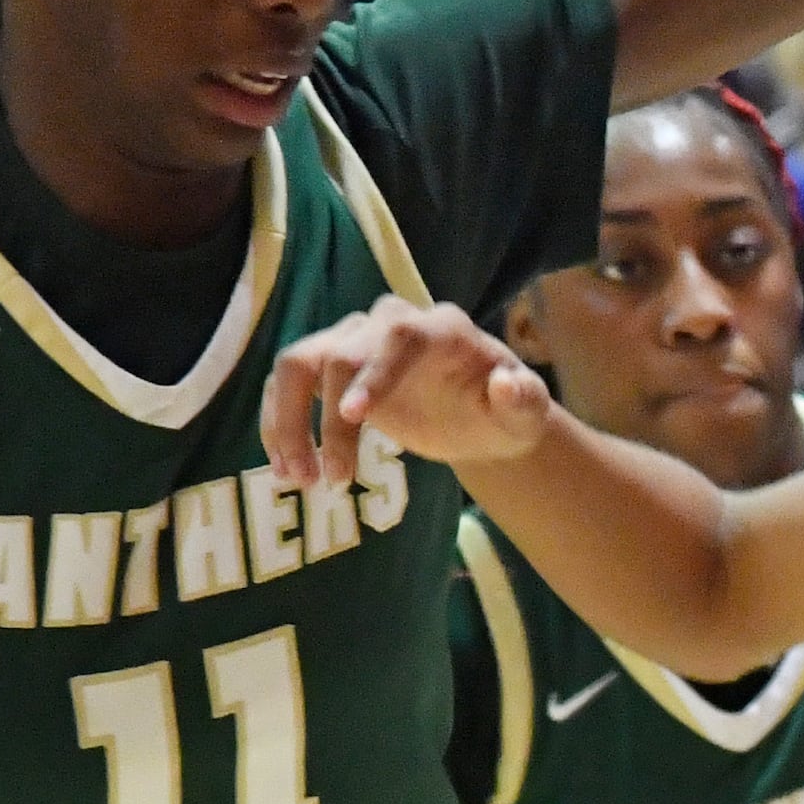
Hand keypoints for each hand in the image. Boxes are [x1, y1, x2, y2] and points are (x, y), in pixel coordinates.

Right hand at [263, 296, 557, 487]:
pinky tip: (288, 470)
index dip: (372, 373)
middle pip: (339, 353)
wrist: (479, 419)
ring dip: (288, 420)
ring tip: (298, 478)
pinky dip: (279, 424)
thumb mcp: (525, 415)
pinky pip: (288, 385)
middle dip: (326, 417)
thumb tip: (507, 386)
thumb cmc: (504, 413)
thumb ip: (524, 400)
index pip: (398, 337)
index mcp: (440, 329)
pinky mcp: (330, 368)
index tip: (352, 418)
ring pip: (299, 363)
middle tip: (331, 479)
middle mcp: (390, 324)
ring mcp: (355, 341)